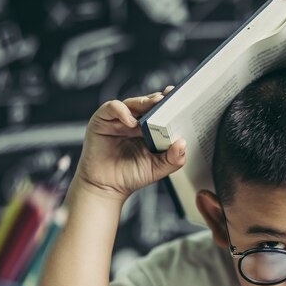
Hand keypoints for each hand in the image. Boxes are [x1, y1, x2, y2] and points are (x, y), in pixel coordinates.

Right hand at [74, 86, 186, 201]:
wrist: (107, 187)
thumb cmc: (131, 175)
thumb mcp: (158, 168)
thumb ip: (173, 159)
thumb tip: (182, 143)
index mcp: (149, 129)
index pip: (160, 111)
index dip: (170, 103)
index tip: (181, 98)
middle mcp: (134, 121)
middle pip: (147, 103)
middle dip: (159, 99)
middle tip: (169, 97)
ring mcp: (118, 119)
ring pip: (132, 103)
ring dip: (144, 102)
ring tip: (154, 105)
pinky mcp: (102, 120)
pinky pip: (112, 108)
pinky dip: (122, 111)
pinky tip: (130, 122)